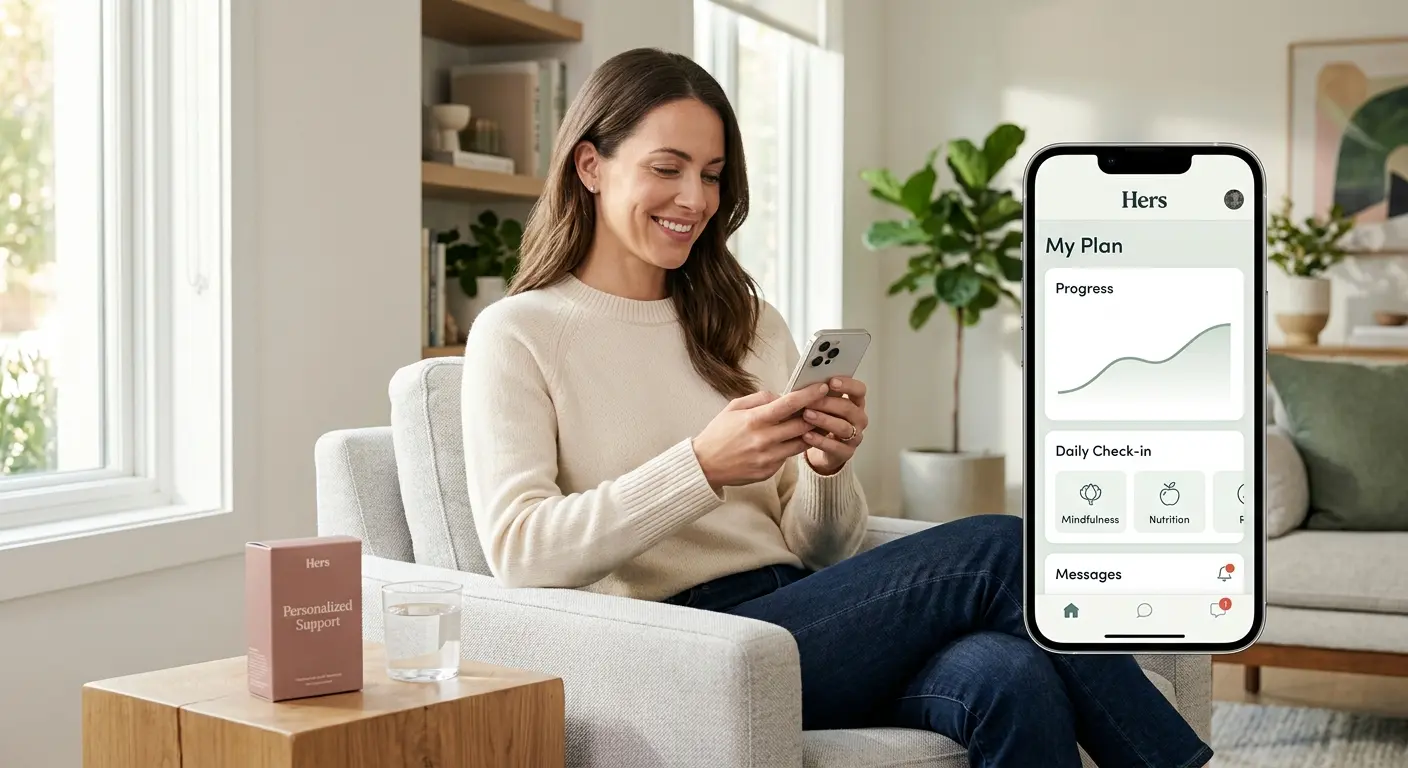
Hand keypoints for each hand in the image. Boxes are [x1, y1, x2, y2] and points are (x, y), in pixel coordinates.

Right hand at [692, 383, 831, 491]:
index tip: (822, 388)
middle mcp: (764, 439)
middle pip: (803, 424)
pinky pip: (788, 456)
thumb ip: (759, 398)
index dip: (809, 395)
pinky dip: (791, 447)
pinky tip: (788, 441)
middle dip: (816, 414)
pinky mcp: (769, 471)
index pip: (789, 404)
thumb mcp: (733, 407)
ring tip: (811, 423)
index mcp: (755, 420)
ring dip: (809, 432)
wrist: (704, 466)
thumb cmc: (718, 434)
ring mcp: (768, 458)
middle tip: (822, 406)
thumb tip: (781, 396)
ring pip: (801, 443)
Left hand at [799, 376, 867, 474]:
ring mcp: (855, 437)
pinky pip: (836, 447)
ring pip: (844, 427)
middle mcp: (858, 419)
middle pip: (849, 408)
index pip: (859, 390)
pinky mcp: (847, 452)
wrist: (824, 449)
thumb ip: (820, 395)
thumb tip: (805, 383)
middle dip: (828, 403)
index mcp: (856, 403)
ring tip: (807, 415)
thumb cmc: (824, 422)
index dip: (847, 385)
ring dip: (824, 420)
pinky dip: (820, 440)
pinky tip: (807, 435)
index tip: (831, 381)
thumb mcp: (824, 406)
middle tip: (810, 400)